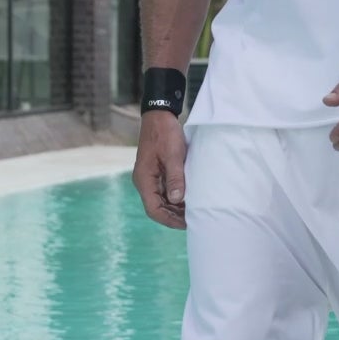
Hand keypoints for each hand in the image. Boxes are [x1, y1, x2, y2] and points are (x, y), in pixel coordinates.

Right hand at [132, 111, 187, 228]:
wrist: (158, 116)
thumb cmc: (164, 133)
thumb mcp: (173, 155)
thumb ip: (175, 178)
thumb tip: (177, 200)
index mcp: (144, 180)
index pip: (154, 209)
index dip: (169, 220)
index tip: (186, 223)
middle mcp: (144, 182)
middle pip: (157, 207)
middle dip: (174, 216)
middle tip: (194, 219)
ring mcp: (150, 178)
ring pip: (162, 200)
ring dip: (176, 207)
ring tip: (194, 210)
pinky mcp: (156, 173)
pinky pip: (165, 191)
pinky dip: (176, 197)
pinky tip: (189, 198)